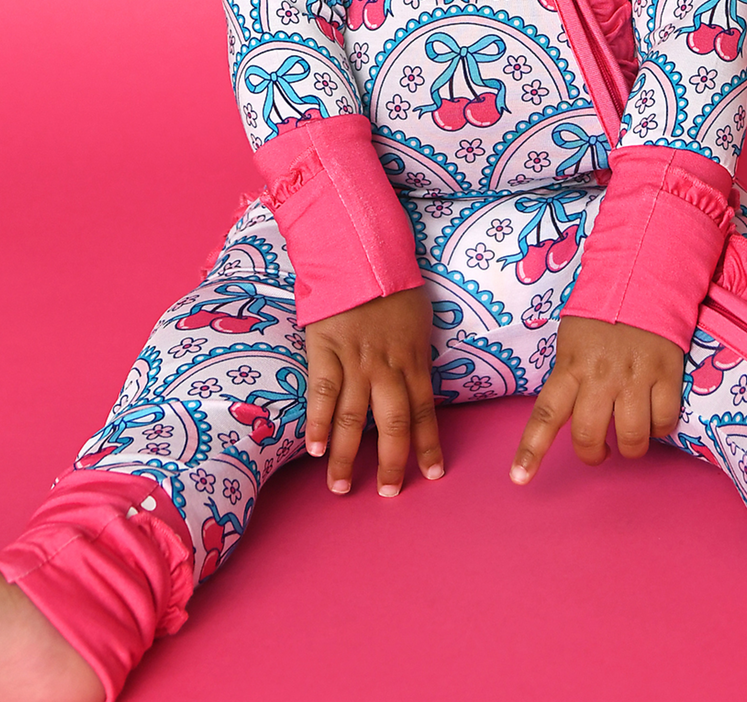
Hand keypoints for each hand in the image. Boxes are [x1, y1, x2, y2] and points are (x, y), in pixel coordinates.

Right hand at [304, 285, 442, 496]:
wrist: (361, 253)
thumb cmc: (393, 285)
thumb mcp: (420, 319)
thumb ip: (416, 354)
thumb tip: (419, 384)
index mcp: (413, 358)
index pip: (425, 410)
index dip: (429, 444)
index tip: (432, 473)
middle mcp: (386, 366)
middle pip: (391, 424)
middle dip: (391, 463)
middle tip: (387, 493)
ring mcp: (354, 360)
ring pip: (352, 418)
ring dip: (345, 456)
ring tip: (340, 487)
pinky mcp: (325, 350)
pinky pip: (321, 392)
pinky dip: (317, 423)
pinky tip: (313, 448)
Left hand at [510, 315, 683, 483]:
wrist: (642, 279)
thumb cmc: (601, 315)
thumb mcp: (571, 341)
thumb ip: (567, 376)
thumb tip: (564, 412)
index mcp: (570, 366)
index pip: (546, 414)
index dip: (531, 450)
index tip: (519, 479)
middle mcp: (600, 376)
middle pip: (589, 435)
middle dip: (592, 454)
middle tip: (597, 450)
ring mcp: (634, 377)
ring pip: (631, 437)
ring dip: (630, 447)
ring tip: (629, 438)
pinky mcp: (666, 375)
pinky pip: (664, 421)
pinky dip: (660, 428)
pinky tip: (654, 417)